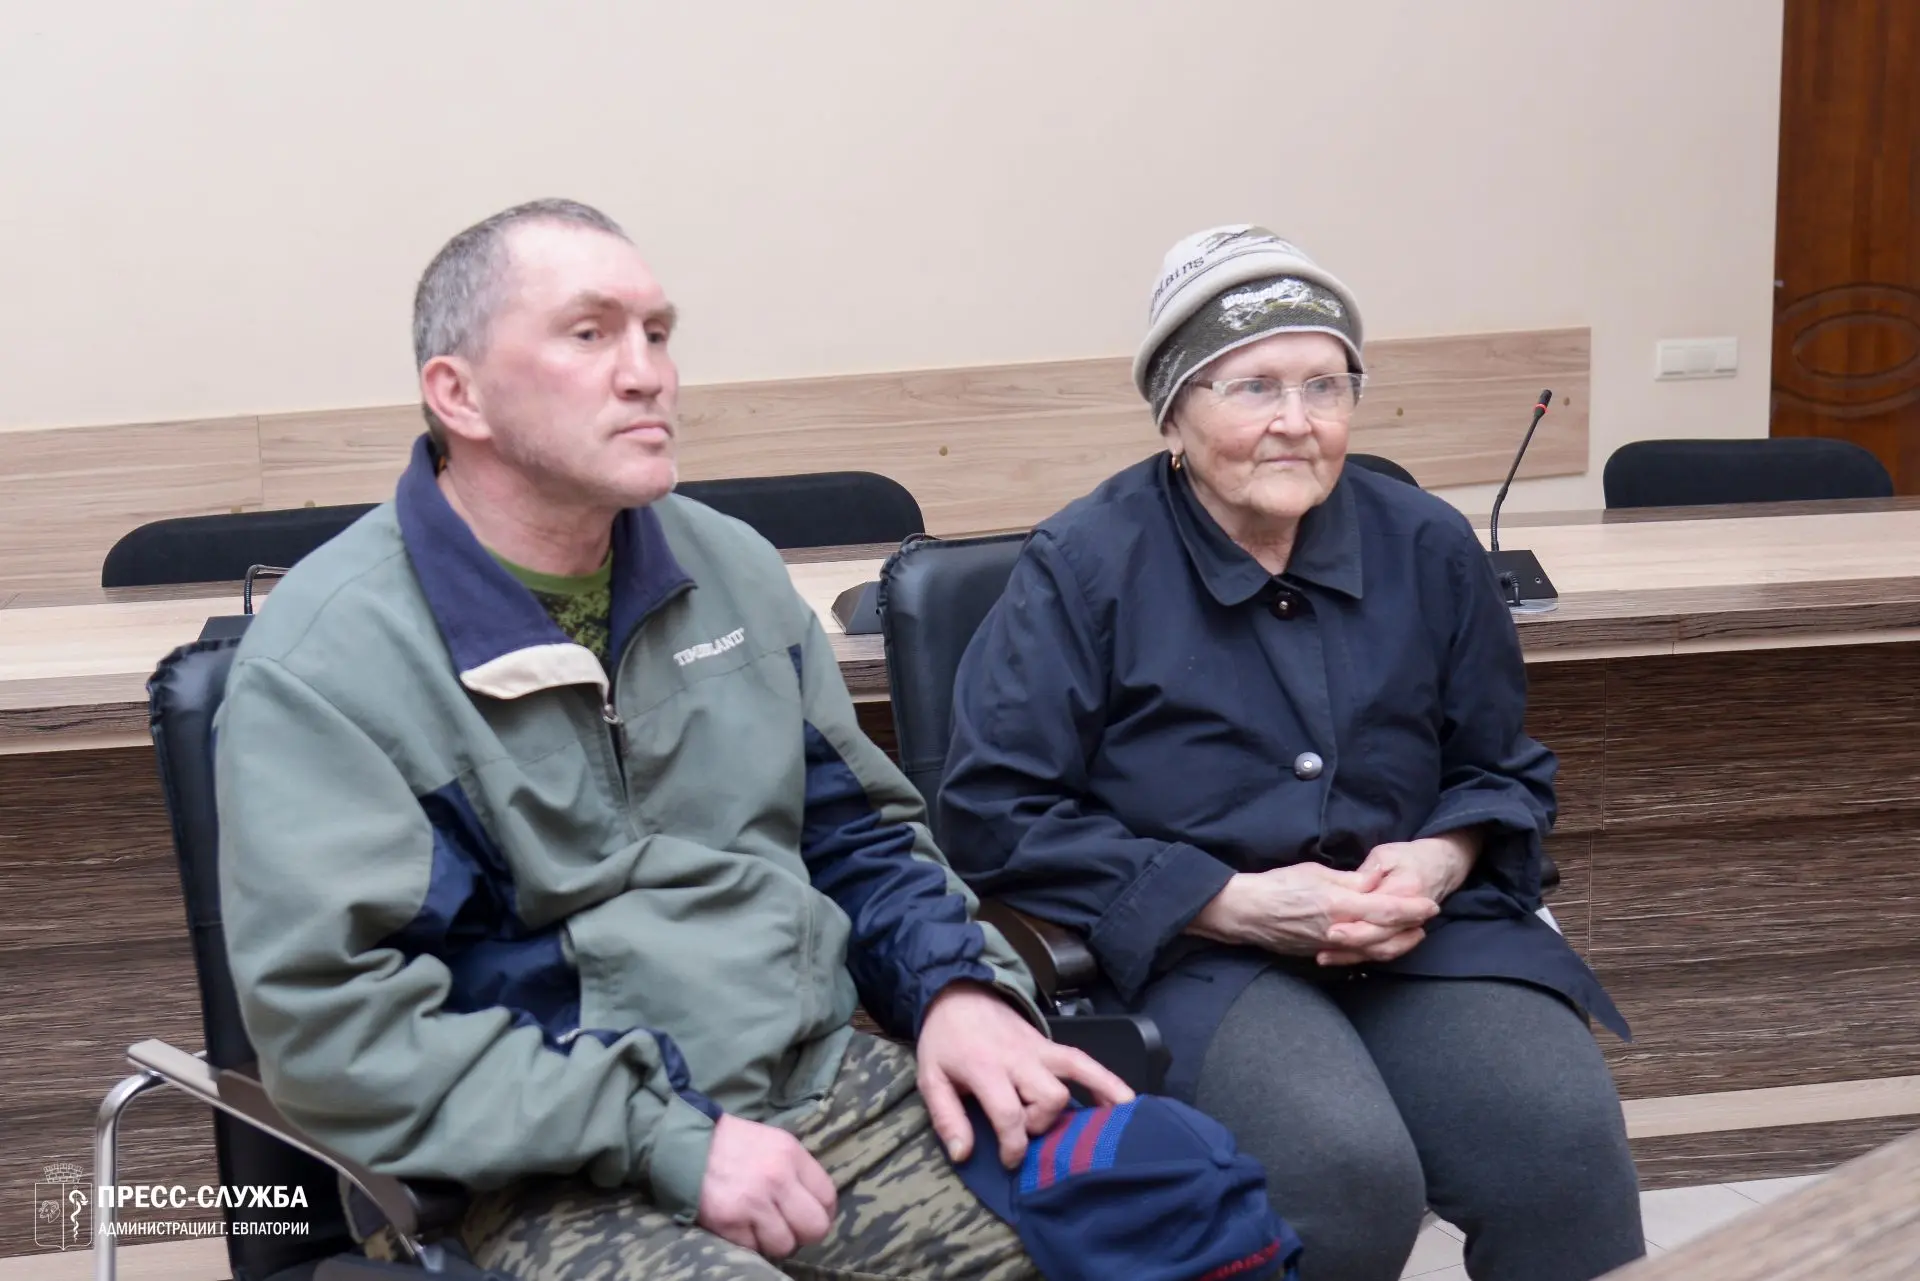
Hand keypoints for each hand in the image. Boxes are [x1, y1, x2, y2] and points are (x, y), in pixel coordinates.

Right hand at [696, 1114, 837, 1257]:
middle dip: (803, 1233)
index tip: (811, 1217)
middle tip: (789, 1228)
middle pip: (815, 1228)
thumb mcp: (775, 1142)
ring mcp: (751, 1202)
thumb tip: (817, 1206)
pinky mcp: (727, 1221)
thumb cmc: (735, 1144)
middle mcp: (776, 1178)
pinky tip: (740, 1225)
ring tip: (761, 1226)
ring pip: (784, 1245)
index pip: (828, 1198)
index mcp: (791, 1154)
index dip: (822, 1214)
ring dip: (774, 1240)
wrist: (686, 1144)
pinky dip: (748, 1243)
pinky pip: (753, 1249)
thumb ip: (798, 1171)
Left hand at [916, 980, 1134, 1168]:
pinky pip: (1085, 1061)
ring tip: (1099, 1130)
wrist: (958, 993)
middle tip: (1025, 1129)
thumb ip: (947, 1118)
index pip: (1009, 1114)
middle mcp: (1018, 1058)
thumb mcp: (930, 1078)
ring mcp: (1039, 1049)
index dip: (1013, 1145)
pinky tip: (1124, 1102)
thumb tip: (963, 1155)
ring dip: (1084, 1103)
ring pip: (1076, 1074)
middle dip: (1041, 1123)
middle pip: (1048, 1097)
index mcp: (985, 1068)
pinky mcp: (1051, 1045)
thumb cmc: (944, 1041)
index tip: (1010, 1160)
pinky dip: (1107, 1080)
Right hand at [1187, 862, 1437, 964]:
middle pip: (1384, 937)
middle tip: (1427, 921)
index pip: (1385, 910)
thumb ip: (1349, 882)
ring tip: (1411, 935)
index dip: (1412, 909)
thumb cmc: (1276, 885)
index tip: (1430, 905)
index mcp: (1337, 905)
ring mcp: (1328, 946)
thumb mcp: (1315, 873)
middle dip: (1410, 930)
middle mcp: (1336, 930)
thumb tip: (1373, 885)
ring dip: (1396, 944)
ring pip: (1371, 952)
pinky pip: (1353, 957)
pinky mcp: (1318, 953)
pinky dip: (1372, 952)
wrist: (1245, 911)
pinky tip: (1380, 945)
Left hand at [1316, 834, 1479, 965]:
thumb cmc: (1411, 856)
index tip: (1331, 930)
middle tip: (1324, 942)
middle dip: (1351, 942)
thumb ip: (1367, 873)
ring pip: (1380, 950)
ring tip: (1323, 956)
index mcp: (1404, 891)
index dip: (1355, 924)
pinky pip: (1382, 951)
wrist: (1443, 867)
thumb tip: (1349, 887)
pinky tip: (1336, 958)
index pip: (1380, 913)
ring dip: (1352, 955)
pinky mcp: (1402, 934)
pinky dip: (1361, 956)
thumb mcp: (1386, 855)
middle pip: (1379, 937)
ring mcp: (1408, 928)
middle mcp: (1409, 915)